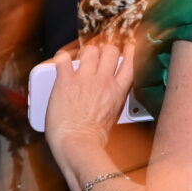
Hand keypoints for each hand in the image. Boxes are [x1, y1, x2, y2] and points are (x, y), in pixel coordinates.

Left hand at [45, 32, 135, 163]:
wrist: (79, 144)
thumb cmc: (94, 139)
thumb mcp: (113, 117)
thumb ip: (112, 101)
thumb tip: (107, 98)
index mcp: (118, 92)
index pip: (129, 63)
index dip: (129, 51)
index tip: (127, 46)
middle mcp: (104, 81)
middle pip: (110, 50)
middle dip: (104, 49)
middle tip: (98, 54)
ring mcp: (85, 79)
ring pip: (90, 50)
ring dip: (86, 52)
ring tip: (81, 57)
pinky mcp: (66, 81)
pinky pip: (63, 59)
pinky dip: (62, 57)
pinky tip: (62, 61)